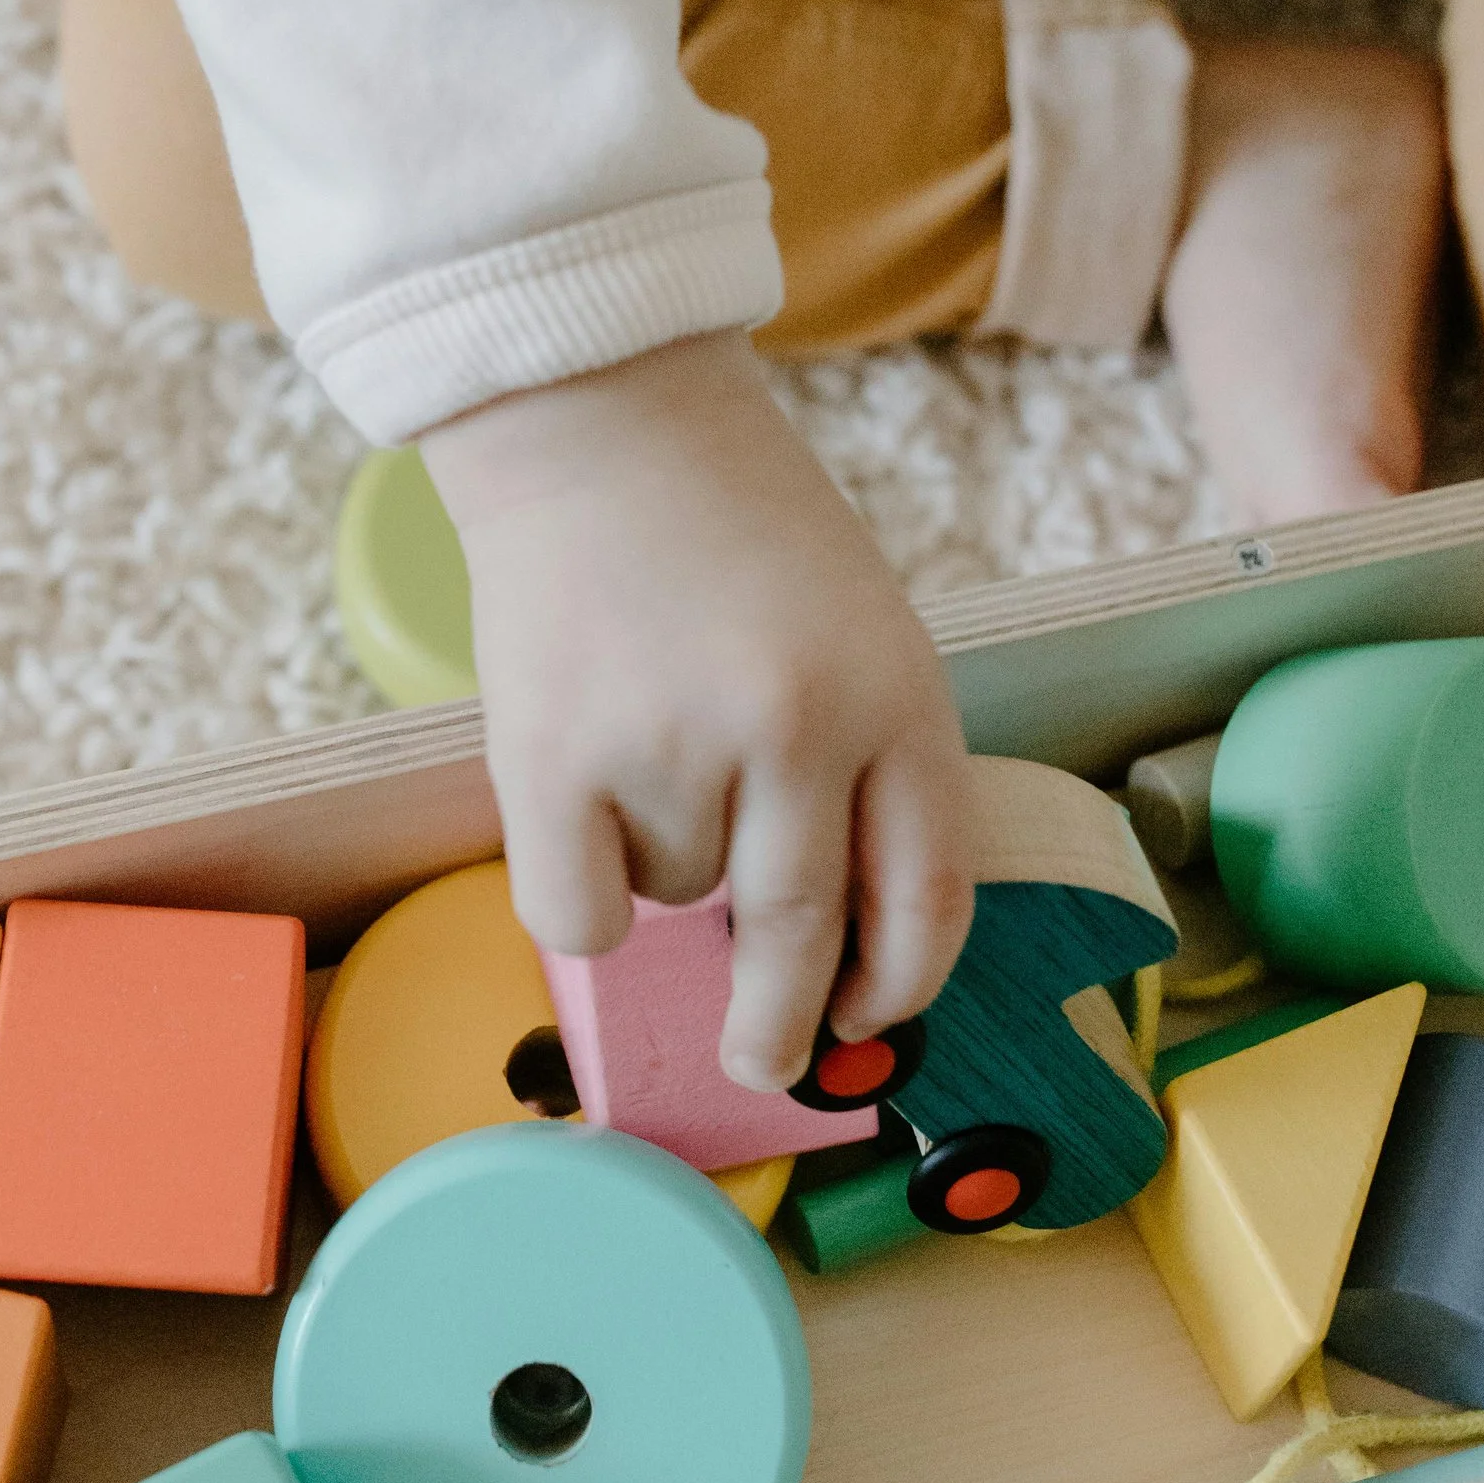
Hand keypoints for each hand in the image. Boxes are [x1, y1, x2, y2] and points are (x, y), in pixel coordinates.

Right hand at [420, 331, 976, 1091]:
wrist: (600, 418)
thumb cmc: (735, 527)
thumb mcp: (858, 629)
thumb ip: (862, 766)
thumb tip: (825, 950)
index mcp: (897, 693)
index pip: (928, 893)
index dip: (900, 984)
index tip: (866, 1021)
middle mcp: (799, 727)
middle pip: (799, 934)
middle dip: (780, 1024)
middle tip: (763, 1064)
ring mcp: (675, 744)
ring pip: (675, 897)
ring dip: (660, 859)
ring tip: (643, 733)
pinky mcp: (555, 757)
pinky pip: (578, 911)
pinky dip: (580, 894)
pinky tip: (574, 810)